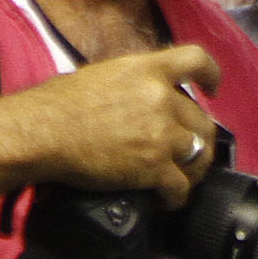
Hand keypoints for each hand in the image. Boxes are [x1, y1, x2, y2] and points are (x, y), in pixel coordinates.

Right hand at [20, 43, 223, 203]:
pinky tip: (166, 199)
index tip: (213, 89)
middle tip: (190, 151)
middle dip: (199, 138)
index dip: (211, 75)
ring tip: (181, 178)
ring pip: (197, 154)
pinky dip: (176, 196)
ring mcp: (161, 133)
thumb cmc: (61, 103)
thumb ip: (134, 82)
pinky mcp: (154, 166)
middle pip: (202, 119)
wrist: (44, 132)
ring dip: (191, 169)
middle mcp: (161, 98)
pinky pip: (180, 186)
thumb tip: (143, 96)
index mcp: (148, 69)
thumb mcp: (104, 75)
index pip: (196, 60)